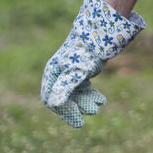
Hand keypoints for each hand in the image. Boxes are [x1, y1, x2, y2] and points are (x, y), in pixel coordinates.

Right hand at [41, 0, 144, 127]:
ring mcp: (69, 71)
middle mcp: (58, 73)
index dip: (64, 112)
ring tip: (100, 105)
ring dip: (85, 102)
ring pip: (74, 94)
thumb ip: (65, 88)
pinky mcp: (80, 69)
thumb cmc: (88, 51)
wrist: (102, 31)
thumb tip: (53, 104)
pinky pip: (82, 88)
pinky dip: (90, 95)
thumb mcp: (77, 71)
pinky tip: (101, 100)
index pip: (51, 99)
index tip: (79, 121)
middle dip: (78, 107)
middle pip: (63, 98)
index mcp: (52, 73)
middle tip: (94, 112)